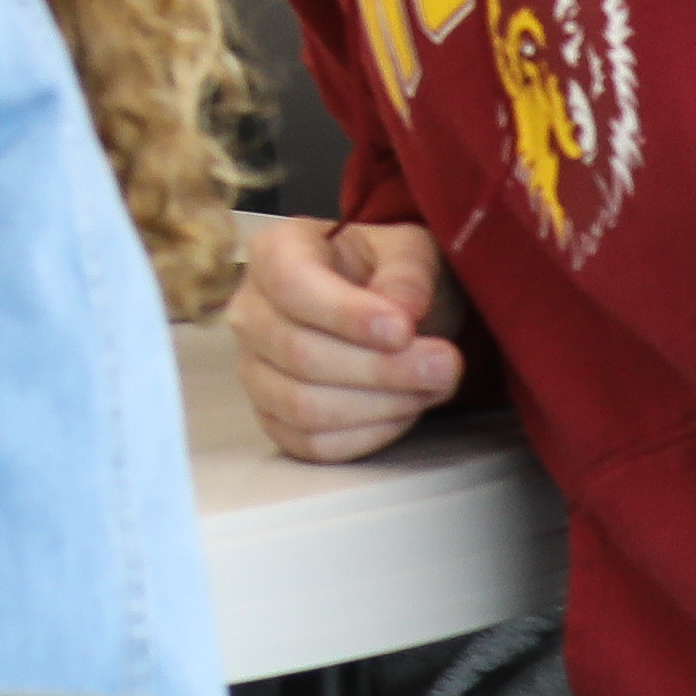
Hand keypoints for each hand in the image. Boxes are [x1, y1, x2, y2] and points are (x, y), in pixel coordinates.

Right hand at [230, 211, 464, 462]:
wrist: (385, 312)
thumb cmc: (389, 275)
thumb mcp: (410, 251)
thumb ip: (407, 274)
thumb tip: (401, 312)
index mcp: (274, 254)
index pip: (292, 285)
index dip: (346, 313)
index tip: (402, 329)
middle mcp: (251, 312)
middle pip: (299, 354)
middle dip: (381, 367)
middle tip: (444, 364)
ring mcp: (255, 369)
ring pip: (304, 407)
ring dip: (381, 405)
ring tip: (431, 386)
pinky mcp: (273, 417)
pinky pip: (314, 444)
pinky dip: (369, 434)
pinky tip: (404, 408)